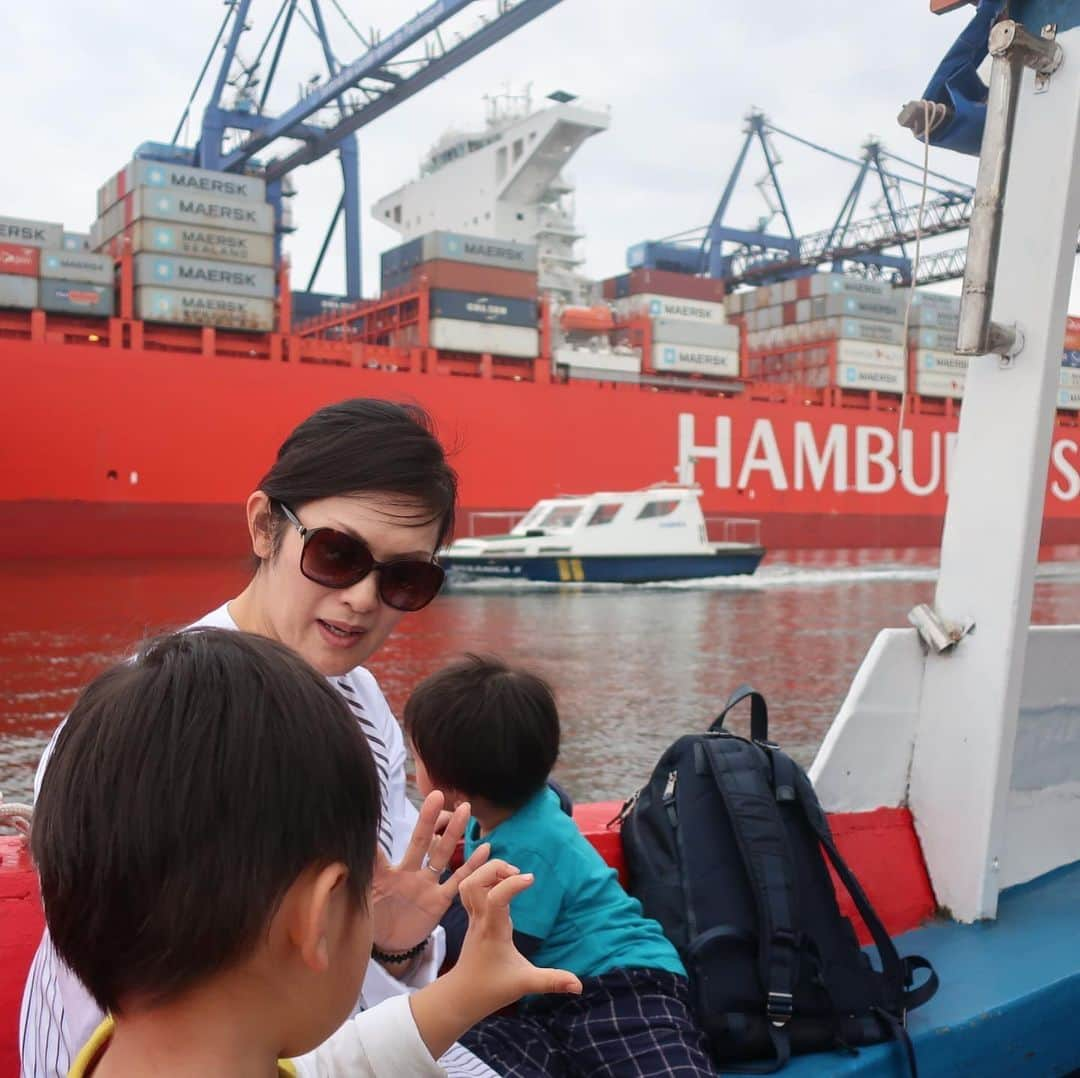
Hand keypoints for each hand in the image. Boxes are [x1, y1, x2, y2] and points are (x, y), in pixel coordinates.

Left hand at [371, 790, 489, 954]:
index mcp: (386, 873)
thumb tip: (335, 858)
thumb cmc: (373, 920)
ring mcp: (426, 885)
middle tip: (438, 795)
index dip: (381, 832)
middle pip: (420, 842)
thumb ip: (356, 880)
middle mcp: (408, 873)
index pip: (384, 848)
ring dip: (453, 833)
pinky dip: (471, 866)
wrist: (390, 946)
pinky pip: (457, 881)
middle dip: (429, 819)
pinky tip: (484, 848)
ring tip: (465, 809)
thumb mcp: (362, 901)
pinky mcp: (439, 901)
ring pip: (442, 855)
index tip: (385, 809)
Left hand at [407, 860, 581, 1059]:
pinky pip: (470, 888)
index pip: (495, 898)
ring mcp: (473, 916)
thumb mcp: (525, 984)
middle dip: (495, 869)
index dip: (512, 884)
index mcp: (493, 931)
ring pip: (468, 882)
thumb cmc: (492, 989)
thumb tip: (579, 986)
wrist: (462, 996)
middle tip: (517, 874)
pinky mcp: (472, 916)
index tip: (531, 879)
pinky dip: (483, 877)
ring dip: (487, 871)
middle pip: (473, 882)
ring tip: (510, 876)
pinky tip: (501, 882)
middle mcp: (479, 919)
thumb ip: (552, 981)